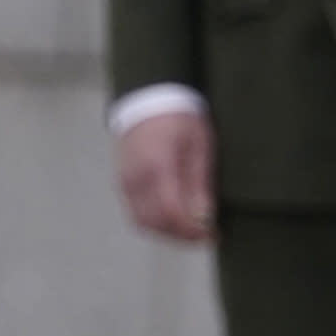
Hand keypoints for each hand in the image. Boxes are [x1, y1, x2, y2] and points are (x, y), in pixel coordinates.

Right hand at [111, 105, 215, 246]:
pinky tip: (174, 219)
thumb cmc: (180, 118)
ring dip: (167, 232)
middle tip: (205, 236)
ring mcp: (125, 182)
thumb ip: (199, 183)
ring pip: (143, 223)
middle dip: (181, 236)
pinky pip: (136, 213)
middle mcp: (135, 179)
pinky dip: (155, 223)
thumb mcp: (199, 146)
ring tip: (191, 230)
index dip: (192, 230)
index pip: (171, 212)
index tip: (212, 235)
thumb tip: (204, 217)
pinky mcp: (123, 184)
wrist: (149, 99)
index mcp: (157, 166)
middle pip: (155, 223)